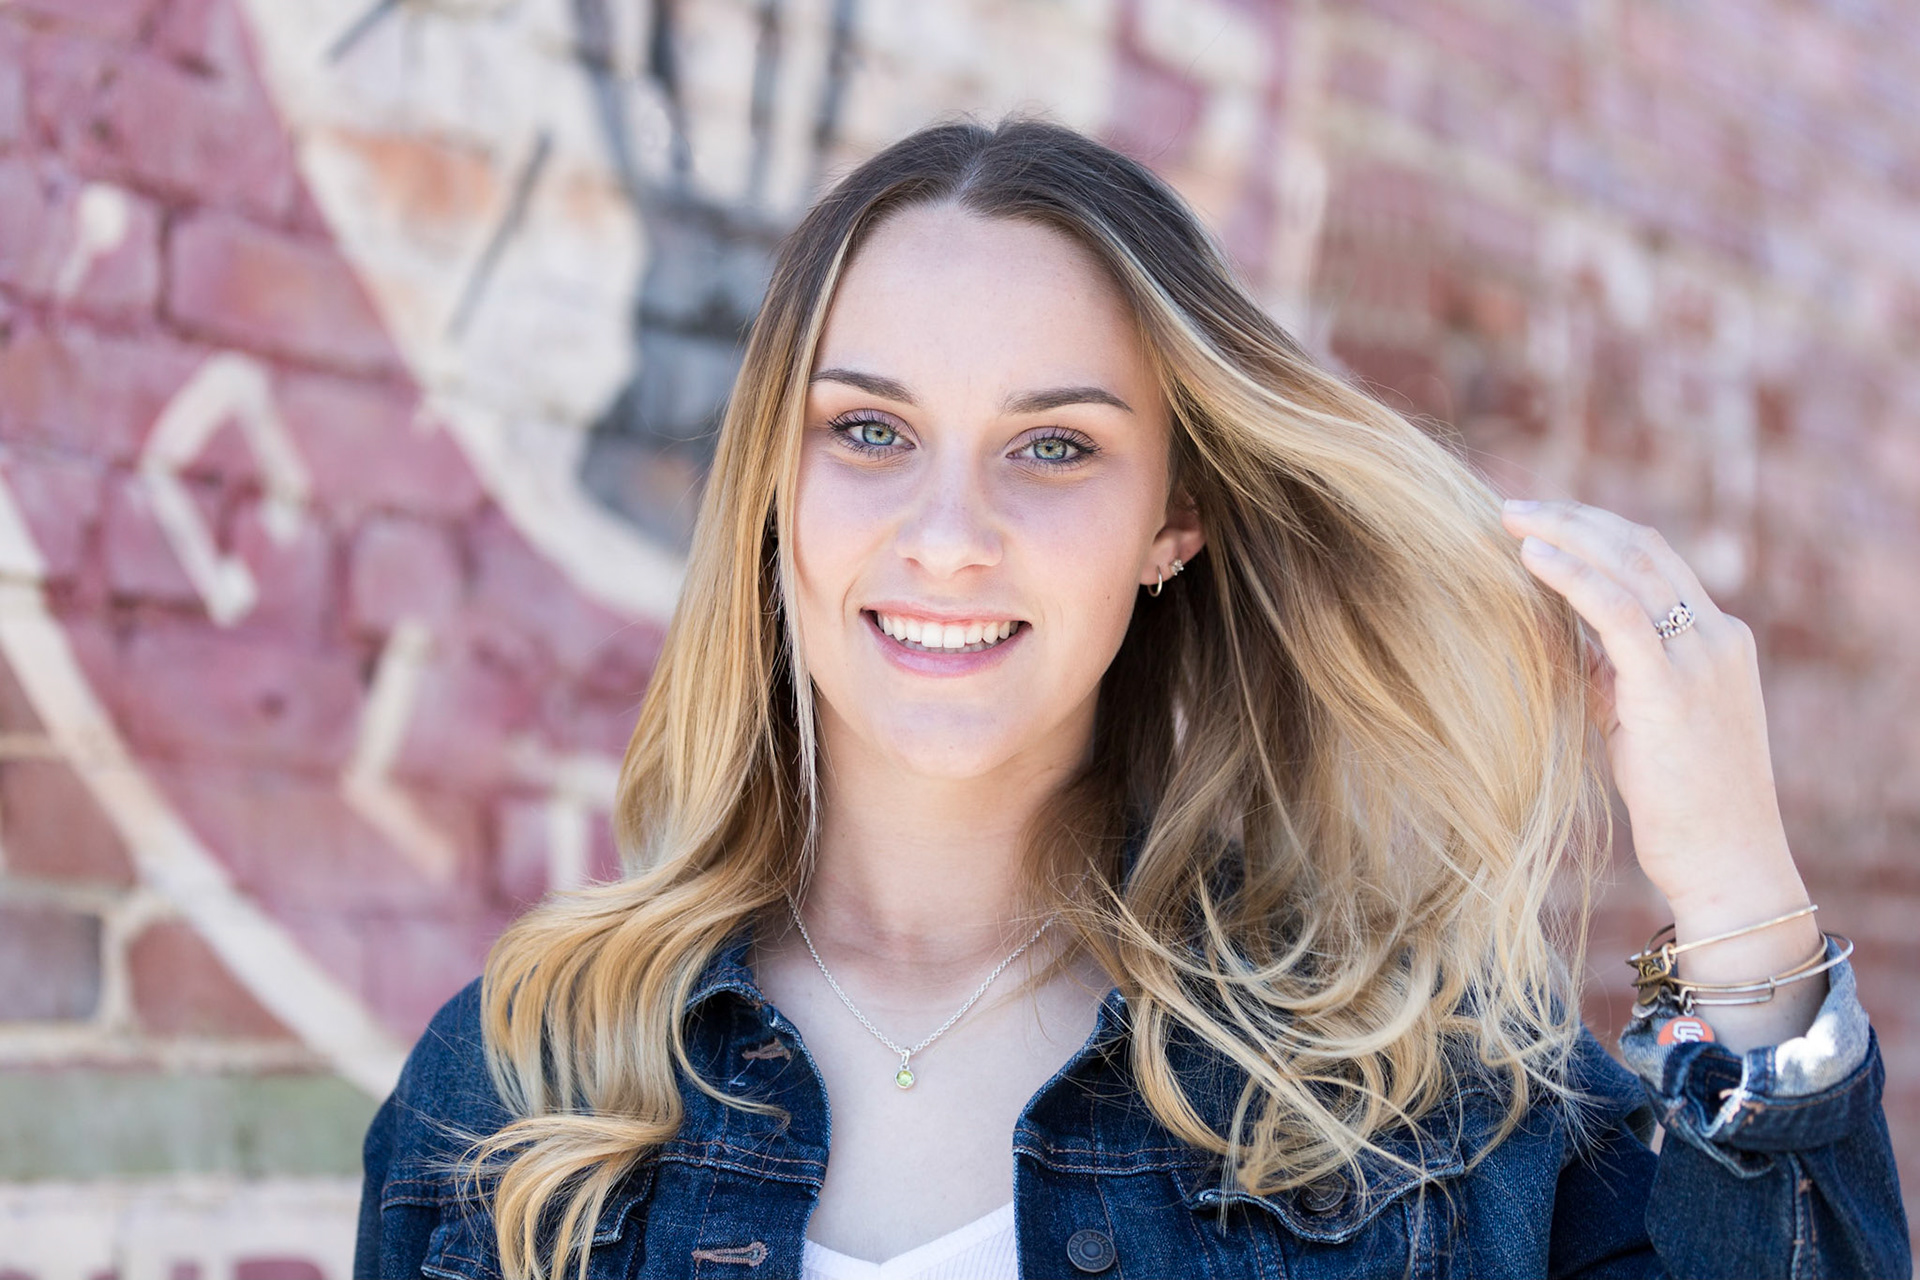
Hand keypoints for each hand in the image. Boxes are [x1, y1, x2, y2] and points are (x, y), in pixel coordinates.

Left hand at [1500, 499, 1821, 1049]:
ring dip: (1566, 533)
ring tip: (1511, 517)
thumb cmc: (1680, 802)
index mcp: (1718, 640)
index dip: (1597, 532)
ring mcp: (1701, 658)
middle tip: (1514, 505)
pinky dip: (1573, 574)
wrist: (1726, 861)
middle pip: (1644, 547)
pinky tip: (1533, 557)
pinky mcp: (1672, 687)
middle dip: (1576, 518)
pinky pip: (1618, 610)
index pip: (1656, 560)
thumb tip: (1566, 642)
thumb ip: (1615, 674)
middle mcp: (1717, 638)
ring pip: (1631, 565)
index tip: (1542, 521)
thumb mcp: (1643, 720)